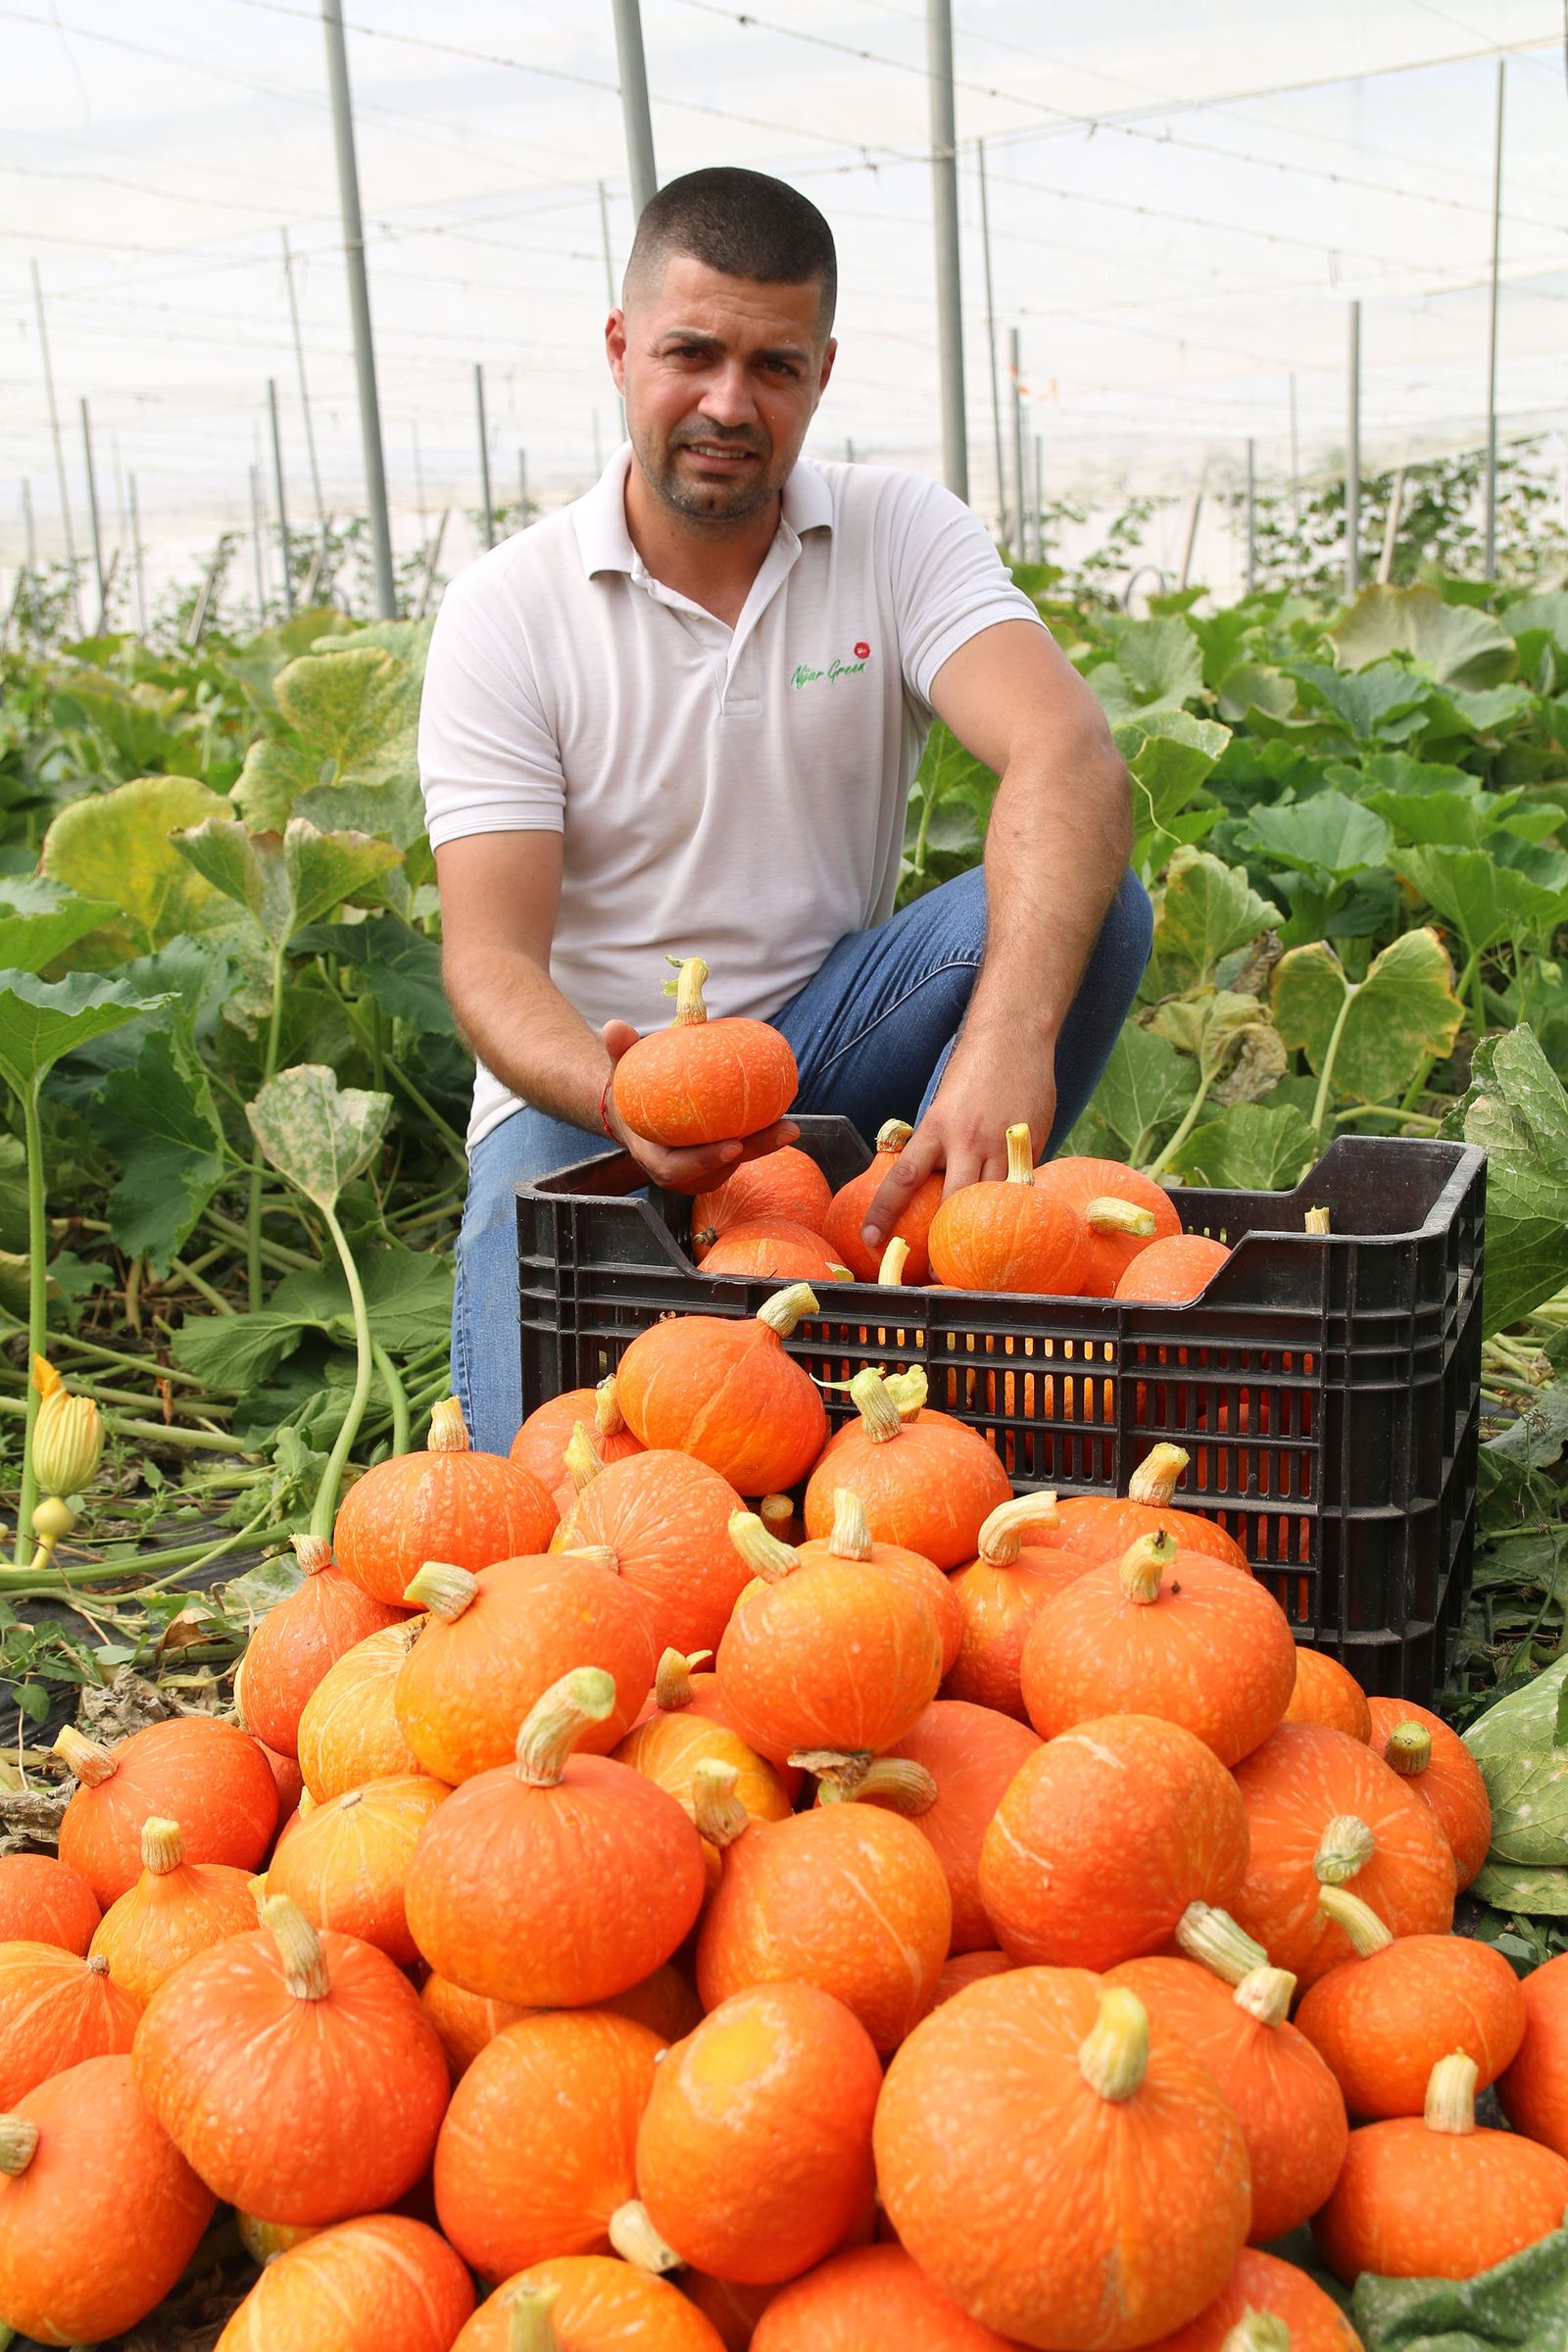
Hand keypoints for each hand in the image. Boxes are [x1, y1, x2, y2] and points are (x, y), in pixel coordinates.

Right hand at [600, 1020, 800, 1193]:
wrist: (636, 1115)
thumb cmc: (631, 1095)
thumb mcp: (623, 1074)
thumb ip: (620, 1052)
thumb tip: (615, 1027)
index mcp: (654, 1158)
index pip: (678, 1169)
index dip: (705, 1162)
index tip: (732, 1146)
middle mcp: (681, 1172)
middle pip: (720, 1168)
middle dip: (754, 1151)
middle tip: (781, 1130)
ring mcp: (702, 1170)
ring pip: (738, 1161)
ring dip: (764, 1145)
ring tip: (788, 1125)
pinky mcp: (719, 1162)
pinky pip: (743, 1151)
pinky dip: (761, 1137)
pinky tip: (781, 1116)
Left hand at [859, 1031, 1057, 1254]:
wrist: (1014, 1037)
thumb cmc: (973, 1071)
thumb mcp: (944, 1107)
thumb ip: (938, 1144)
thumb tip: (929, 1180)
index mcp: (936, 1128)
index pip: (903, 1178)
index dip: (883, 1212)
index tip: (870, 1239)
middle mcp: (967, 1140)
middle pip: (952, 1204)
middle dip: (943, 1241)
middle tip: (936, 1271)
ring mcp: (1003, 1144)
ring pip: (992, 1202)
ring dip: (983, 1233)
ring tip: (978, 1262)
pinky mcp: (1031, 1145)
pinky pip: (1022, 1186)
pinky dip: (1016, 1206)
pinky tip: (1015, 1226)